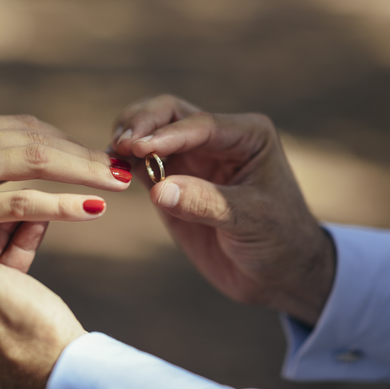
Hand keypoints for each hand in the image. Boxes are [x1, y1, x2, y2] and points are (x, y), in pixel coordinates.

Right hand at [0, 115, 132, 291]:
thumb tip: (37, 155)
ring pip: (35, 161)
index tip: (97, 156)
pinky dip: (63, 203)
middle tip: (121, 167)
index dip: (67, 140)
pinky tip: (92, 210)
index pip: (26, 125)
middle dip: (84, 153)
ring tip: (118, 182)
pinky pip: (23, 201)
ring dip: (83, 171)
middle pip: (37, 138)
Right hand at [112, 95, 333, 324]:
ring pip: (150, 132)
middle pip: (169, 113)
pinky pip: (141, 163)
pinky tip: (110, 169)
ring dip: (128, 138)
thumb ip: (205, 203)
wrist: (279, 275)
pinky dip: (123, 162)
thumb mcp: (251, 220)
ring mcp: (191, 159)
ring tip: (112, 155)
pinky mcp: (171, 182)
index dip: (167, 134)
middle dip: (142, 123)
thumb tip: (159, 190)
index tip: (139, 147)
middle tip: (122, 144)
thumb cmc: (279, 241)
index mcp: (247, 136)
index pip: (200, 124)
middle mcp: (216, 139)